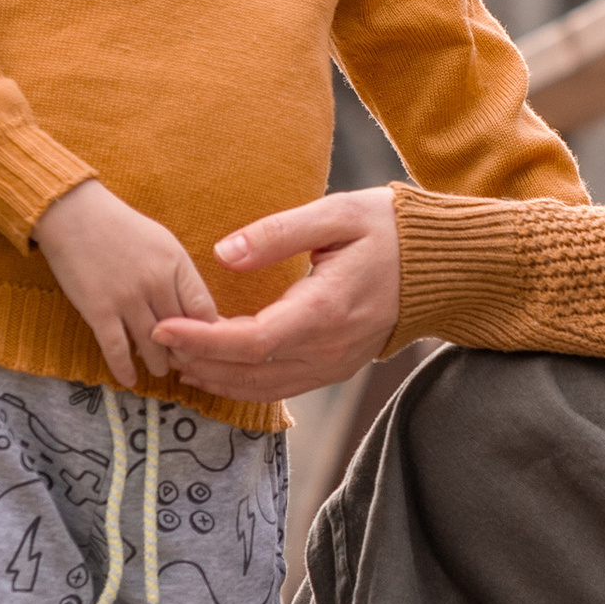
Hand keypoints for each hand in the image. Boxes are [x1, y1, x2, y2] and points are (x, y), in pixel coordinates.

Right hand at [33, 178, 215, 385]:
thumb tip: (198, 313)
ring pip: (153, 347)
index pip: (206, 311)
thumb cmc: (121, 227)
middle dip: (186, 354)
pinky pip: (117, 350)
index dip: (209, 334)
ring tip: (161, 370)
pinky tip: (129, 379)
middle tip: (185, 365)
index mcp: (177, 264)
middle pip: (183, 334)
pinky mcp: (99, 311)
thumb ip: (181, 277)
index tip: (207, 345)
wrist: (72, 213)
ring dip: (159, 364)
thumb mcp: (163, 243)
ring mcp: (127, 299)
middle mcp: (156, 283)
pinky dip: (125, 369)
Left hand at [152, 184, 403, 399]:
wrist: (445, 266)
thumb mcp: (335, 215)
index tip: (165, 327)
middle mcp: (330, 348)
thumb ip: (277, 234)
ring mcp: (336, 364)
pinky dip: (245, 384)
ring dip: (218, 379)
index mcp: (326, 310)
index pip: (251, 342)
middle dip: (200, 362)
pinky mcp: (337, 368)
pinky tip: (220, 368)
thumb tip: (223, 254)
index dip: (202, 341)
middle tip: (158, 342)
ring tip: (179, 360)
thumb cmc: (391, 231)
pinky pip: (283, 387)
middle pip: (250, 374)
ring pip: (264, 388)